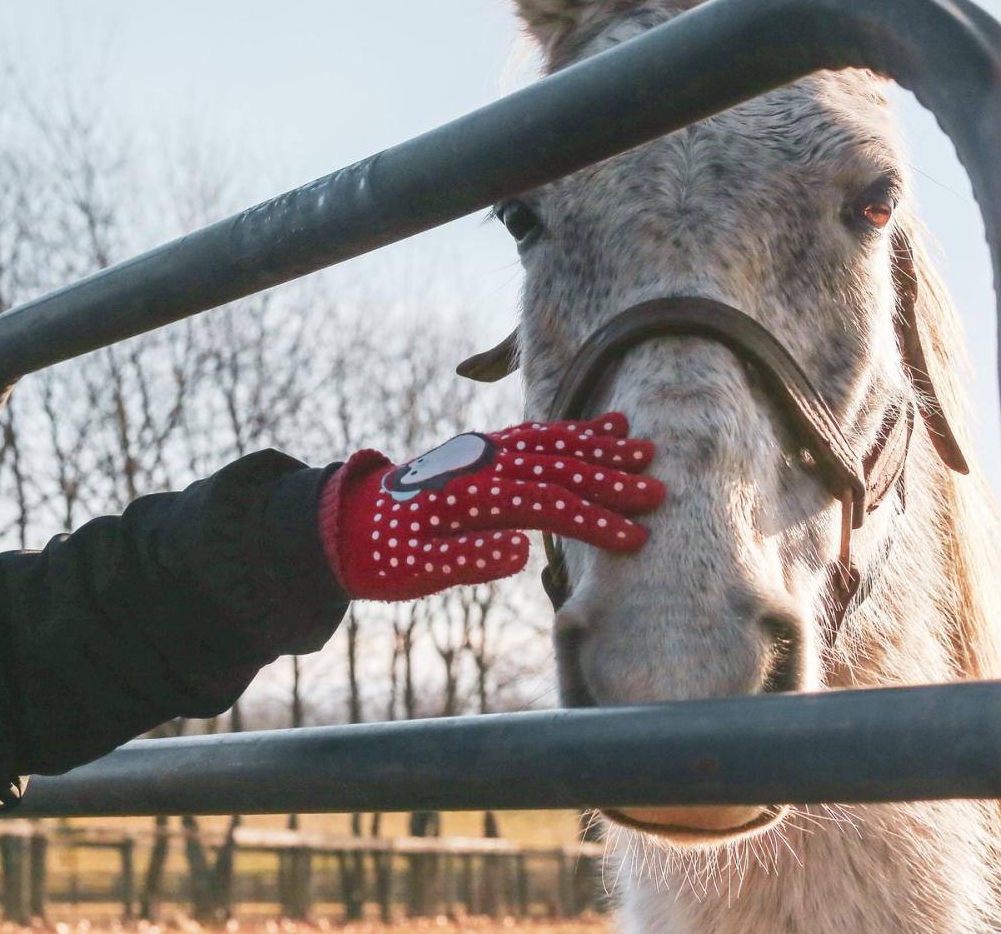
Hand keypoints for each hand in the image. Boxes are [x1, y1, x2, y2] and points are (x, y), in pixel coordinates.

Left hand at [318, 412, 663, 600]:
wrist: (343, 522)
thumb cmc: (382, 554)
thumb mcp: (414, 571)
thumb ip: (467, 559)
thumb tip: (523, 551)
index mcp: (468, 494)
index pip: (543, 503)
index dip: (591, 520)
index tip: (633, 537)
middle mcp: (481, 462)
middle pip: (556, 466)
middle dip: (609, 478)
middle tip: (657, 492)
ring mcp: (484, 450)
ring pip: (551, 442)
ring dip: (598, 446)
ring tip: (643, 450)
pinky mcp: (486, 448)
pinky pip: (536, 432)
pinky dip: (573, 429)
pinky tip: (606, 429)